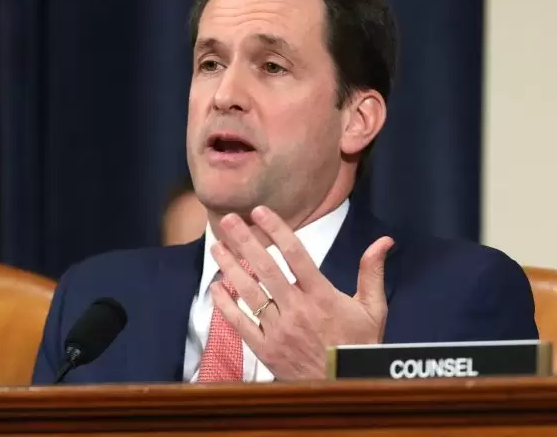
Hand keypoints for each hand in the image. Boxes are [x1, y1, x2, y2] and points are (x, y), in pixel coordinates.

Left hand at [210, 206, 393, 380]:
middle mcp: (297, 310)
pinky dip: (225, 305)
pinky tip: (215, 287)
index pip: (295, 254)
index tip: (260, 211)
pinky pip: (240, 323)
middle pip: (265, 268)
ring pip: (249, 292)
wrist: (345, 389)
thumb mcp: (373, 309)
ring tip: (216, 247)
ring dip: (230, 267)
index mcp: (322, 296)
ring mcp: (278, 330)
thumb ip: (372, 273)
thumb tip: (384, 241)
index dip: (276, 230)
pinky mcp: (265, 350)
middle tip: (228, 220)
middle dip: (244, 241)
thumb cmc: (358, 346)